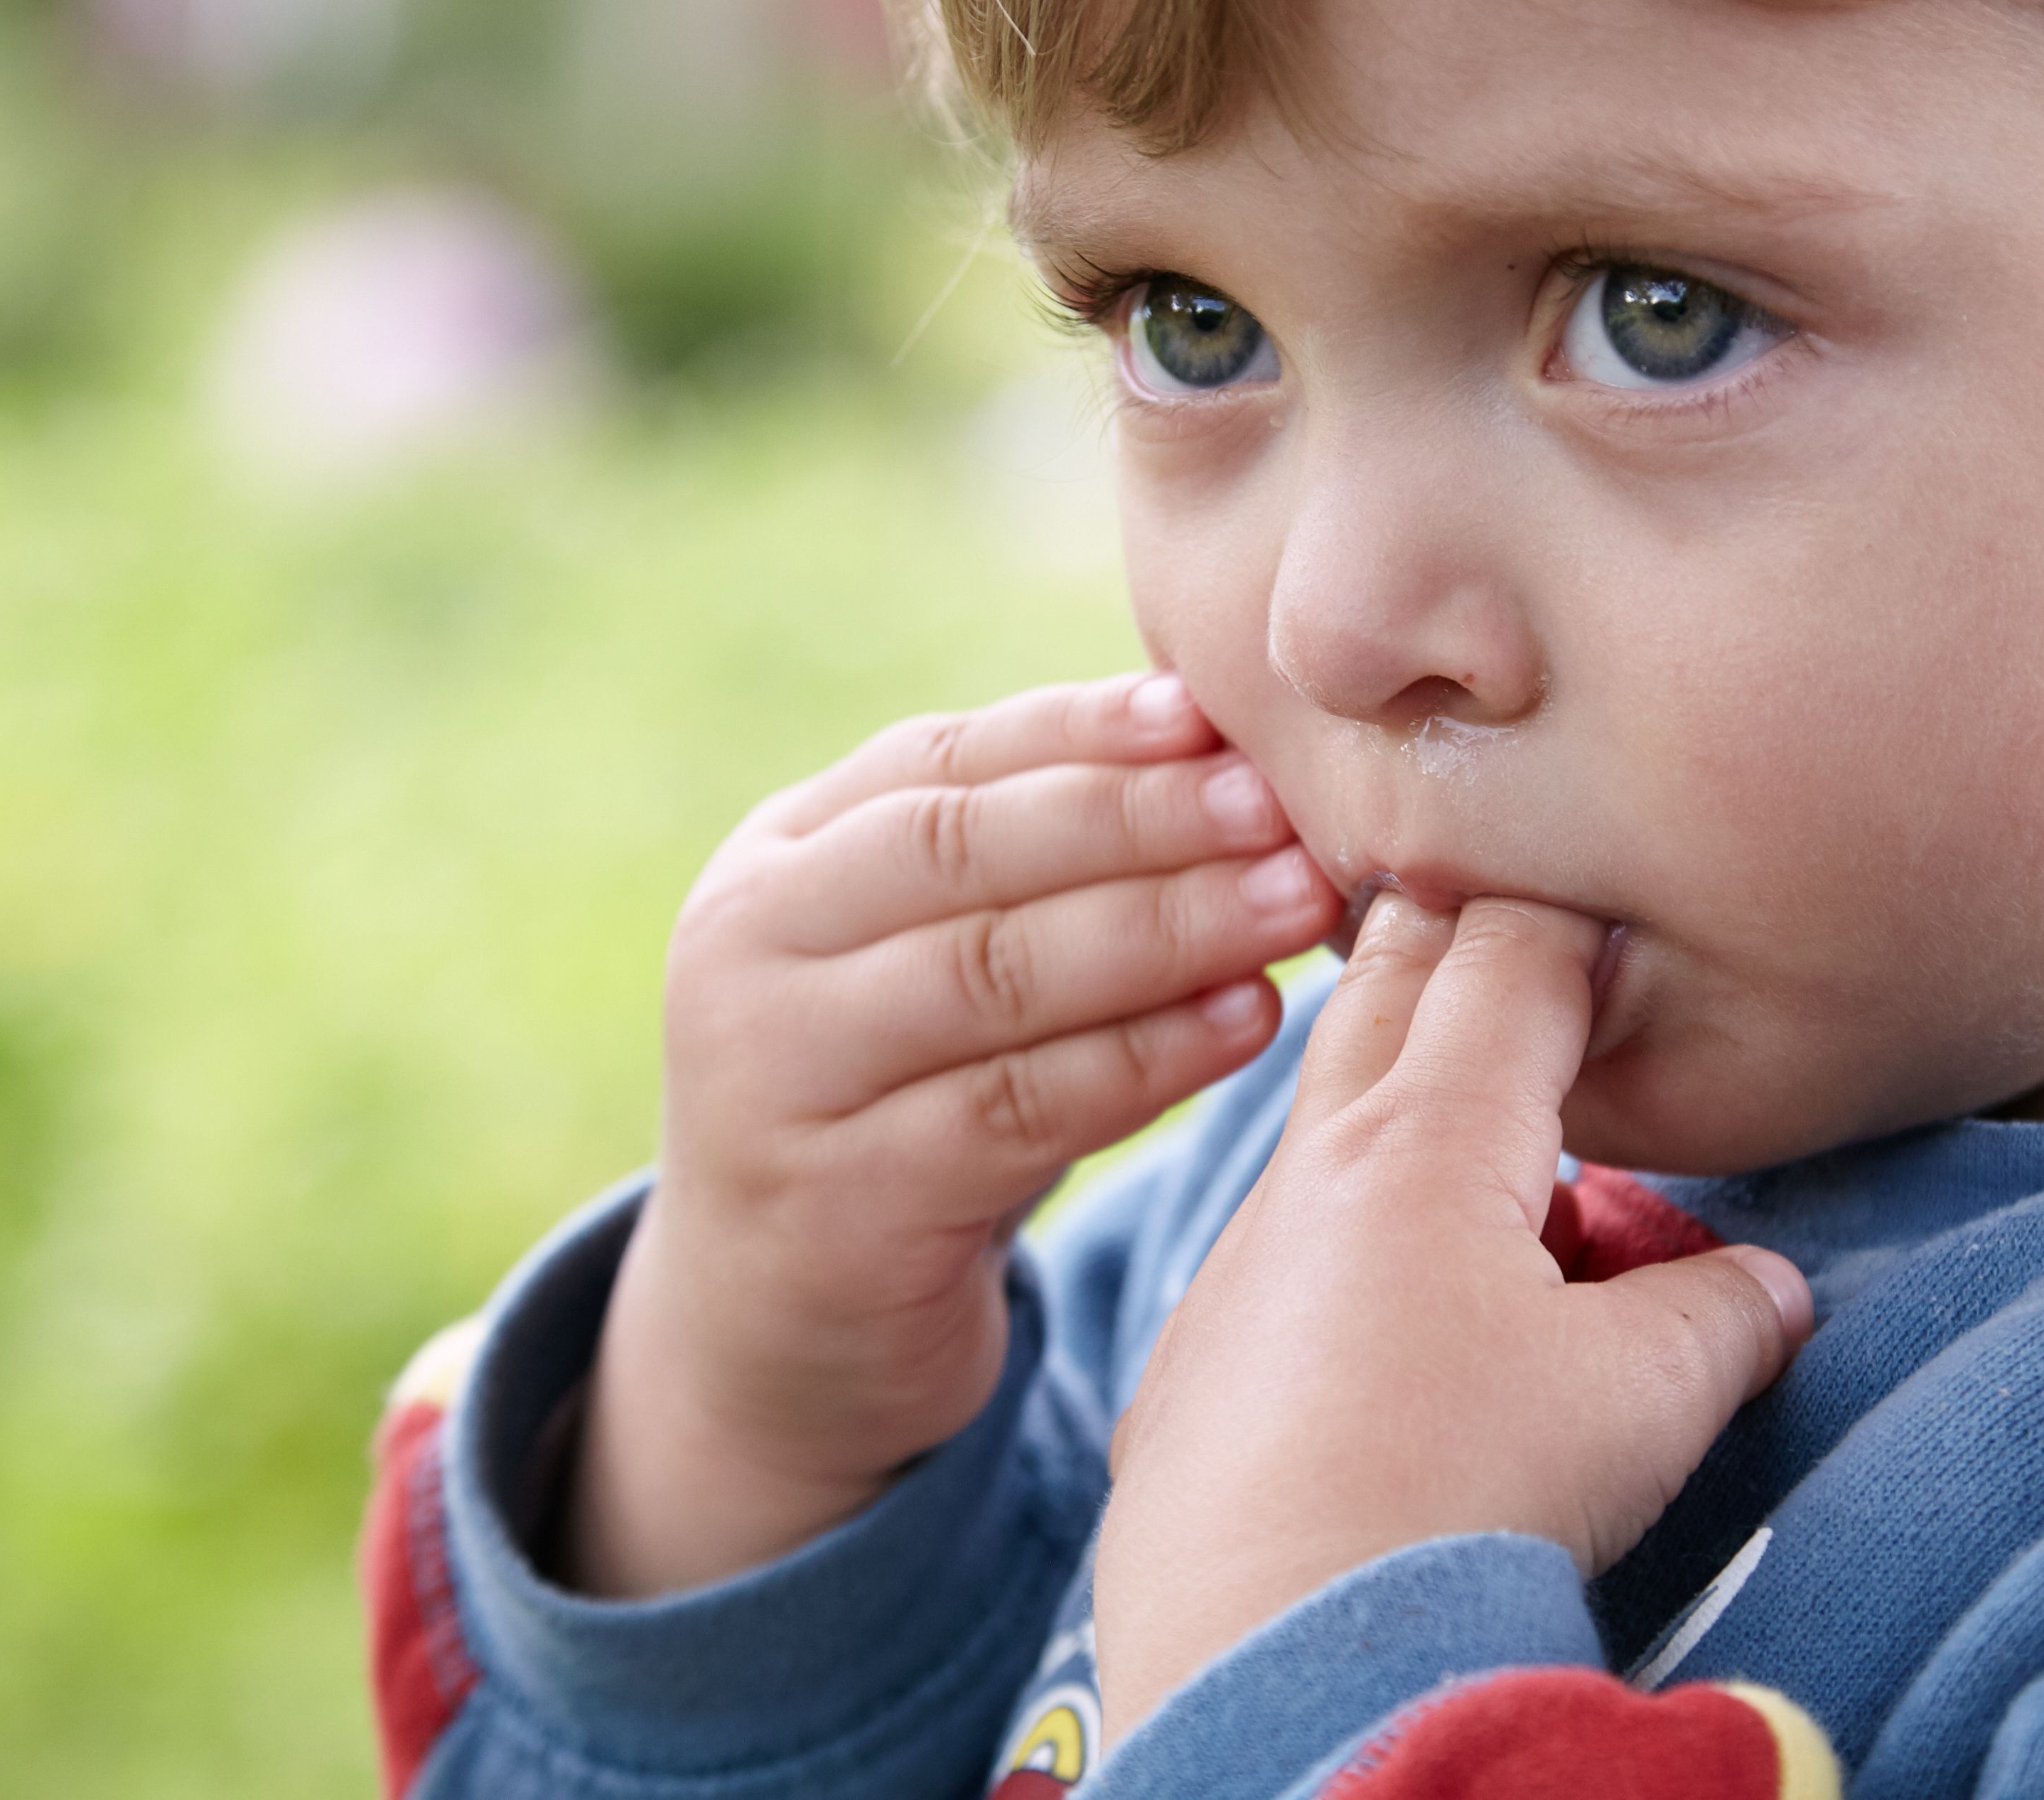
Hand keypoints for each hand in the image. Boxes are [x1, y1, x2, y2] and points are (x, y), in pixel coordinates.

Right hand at [566, 672, 1337, 1597]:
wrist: (779, 1329)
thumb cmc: (906, 1103)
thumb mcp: (929, 961)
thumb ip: (1027, 863)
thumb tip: (1218, 743)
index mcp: (777, 862)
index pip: (940, 762)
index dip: (1080, 730)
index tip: (1211, 716)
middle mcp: (748, 955)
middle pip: (965, 854)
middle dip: (1138, 820)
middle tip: (1277, 807)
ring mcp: (776, 1083)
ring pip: (994, 976)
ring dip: (1165, 930)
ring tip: (1294, 903)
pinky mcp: (838, 1209)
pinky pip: (1017, 1113)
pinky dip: (1146, 1060)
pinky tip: (1250, 1022)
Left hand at [1091, 895, 1815, 1723]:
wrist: (1279, 1660)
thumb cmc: (1467, 1497)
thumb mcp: (1647, 1396)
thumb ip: (1722, 1313)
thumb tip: (1769, 1289)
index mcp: (1430, 1139)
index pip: (1503, 958)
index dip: (1568, 917)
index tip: (1610, 906)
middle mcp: (1314, 1176)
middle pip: (1383, 997)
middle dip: (1451, 947)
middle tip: (1504, 923)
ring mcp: (1237, 1272)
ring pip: (1321, 1133)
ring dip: (1398, 1111)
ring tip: (1472, 1139)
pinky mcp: (1193, 1375)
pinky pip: (1275, 1266)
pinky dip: (1340, 1250)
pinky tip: (1384, 1326)